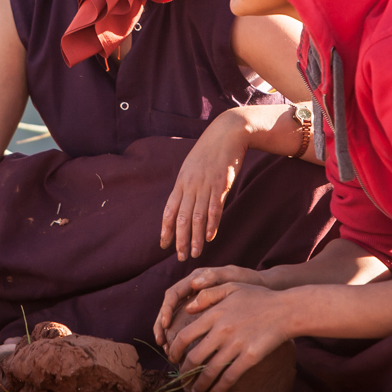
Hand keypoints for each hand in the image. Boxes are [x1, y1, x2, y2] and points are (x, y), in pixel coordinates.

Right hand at [154, 265, 264, 345]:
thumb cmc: (248, 282)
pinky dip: (183, 341)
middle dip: (162, 326)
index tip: (166, 324)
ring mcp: (197, 305)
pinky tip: (183, 354)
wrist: (263, 290)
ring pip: (176, 320)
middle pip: (169, 309)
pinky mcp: (205, 317)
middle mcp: (192, 292)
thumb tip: (194, 283)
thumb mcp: (233, 277)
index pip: (173, 293)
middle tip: (162, 343)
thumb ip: (214, 278)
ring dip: (170, 335)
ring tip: (169, 352)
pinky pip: (188, 328)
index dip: (167, 309)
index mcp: (196, 280)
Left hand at [160, 110, 248, 260]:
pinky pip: (214, 208)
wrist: (227, 133)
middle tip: (180, 258)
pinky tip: (211, 237)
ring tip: (195, 254)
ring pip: (197, 217)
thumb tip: (184, 202)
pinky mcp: (220, 184)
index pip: (169, 211)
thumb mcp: (193, 167)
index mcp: (181, 182)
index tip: (163, 245)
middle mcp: (190, 185)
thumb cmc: (210, 151)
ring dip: (196, 238)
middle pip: (181, 218)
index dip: (165, 230)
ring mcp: (205, 185)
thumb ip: (188, 185)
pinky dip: (212, 224)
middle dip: (180, 240)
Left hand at [166, 282, 290, 391]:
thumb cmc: (258, 297)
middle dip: (184, 372)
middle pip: (194, 358)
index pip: (185, 335)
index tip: (172, 358)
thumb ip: (207, 295)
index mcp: (214, 314)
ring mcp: (236, 345)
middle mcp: (221, 331)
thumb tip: (187, 308)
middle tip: (182, 379)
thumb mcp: (231, 287)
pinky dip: (219, 389)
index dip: (174, 350)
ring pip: (210, 371)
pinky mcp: (250, 358)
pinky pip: (229, 378)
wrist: (285, 310)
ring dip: (199, 385)